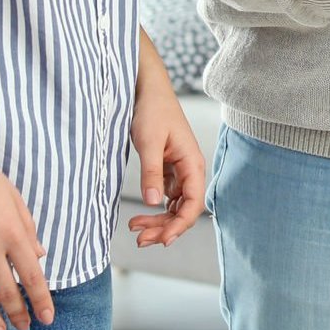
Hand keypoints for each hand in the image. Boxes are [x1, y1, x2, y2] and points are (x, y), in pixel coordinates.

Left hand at [126, 71, 206, 247]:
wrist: (147, 90)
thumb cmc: (152, 110)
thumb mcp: (149, 141)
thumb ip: (151, 172)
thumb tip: (152, 202)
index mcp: (192, 163)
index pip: (193, 203)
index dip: (180, 225)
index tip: (162, 239)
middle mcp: (190, 170)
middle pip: (183, 209)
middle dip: (164, 227)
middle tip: (140, 239)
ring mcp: (179, 170)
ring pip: (174, 205)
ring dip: (158, 221)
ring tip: (136, 230)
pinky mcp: (168, 168)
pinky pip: (166, 196)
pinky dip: (154, 208)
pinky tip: (140, 215)